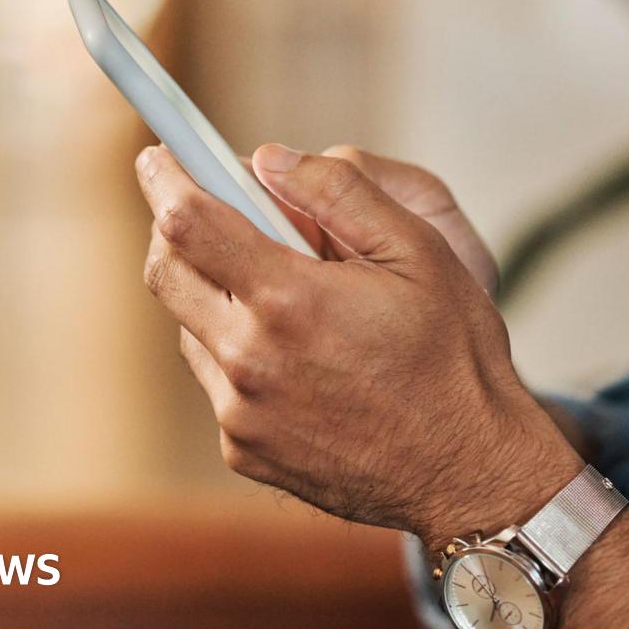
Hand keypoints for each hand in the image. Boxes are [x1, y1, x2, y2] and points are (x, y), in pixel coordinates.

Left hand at [135, 143, 580, 549]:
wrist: (469, 471)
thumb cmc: (453, 357)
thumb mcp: (420, 251)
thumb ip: (340, 192)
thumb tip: (268, 158)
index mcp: (290, 301)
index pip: (187, 221)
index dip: (165, 177)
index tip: (159, 158)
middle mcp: (250, 362)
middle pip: (166, 272)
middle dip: (176, 230)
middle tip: (209, 211)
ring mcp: (241, 414)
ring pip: (189, 327)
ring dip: (213, 294)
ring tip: (279, 294)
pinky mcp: (244, 450)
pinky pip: (216, 382)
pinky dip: (236, 353)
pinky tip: (294, 355)